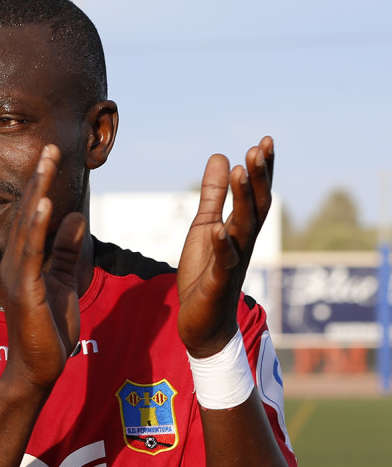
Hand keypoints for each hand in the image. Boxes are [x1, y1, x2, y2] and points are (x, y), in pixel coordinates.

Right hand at [0, 144, 86, 391]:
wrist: (38, 368)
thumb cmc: (48, 328)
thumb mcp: (65, 281)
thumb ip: (67, 250)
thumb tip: (78, 217)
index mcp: (27, 259)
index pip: (34, 214)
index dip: (42, 183)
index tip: (52, 154)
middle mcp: (17, 262)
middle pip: (28, 212)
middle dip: (39, 178)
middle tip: (49, 146)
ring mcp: (19, 276)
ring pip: (27, 227)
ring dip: (38, 193)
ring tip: (46, 163)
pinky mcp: (25, 292)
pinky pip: (31, 254)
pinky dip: (37, 228)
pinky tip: (44, 205)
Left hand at [177, 136, 273, 357]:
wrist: (202, 324)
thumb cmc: (205, 275)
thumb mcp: (205, 227)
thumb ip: (213, 195)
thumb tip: (221, 157)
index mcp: (240, 230)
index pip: (256, 195)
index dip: (262, 170)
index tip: (265, 141)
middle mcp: (242, 244)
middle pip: (256, 207)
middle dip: (259, 178)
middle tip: (258, 148)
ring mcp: (232, 263)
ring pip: (243, 229)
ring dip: (243, 200)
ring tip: (240, 171)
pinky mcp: (218, 284)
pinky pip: (223, 263)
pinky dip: (221, 246)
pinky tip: (218, 229)